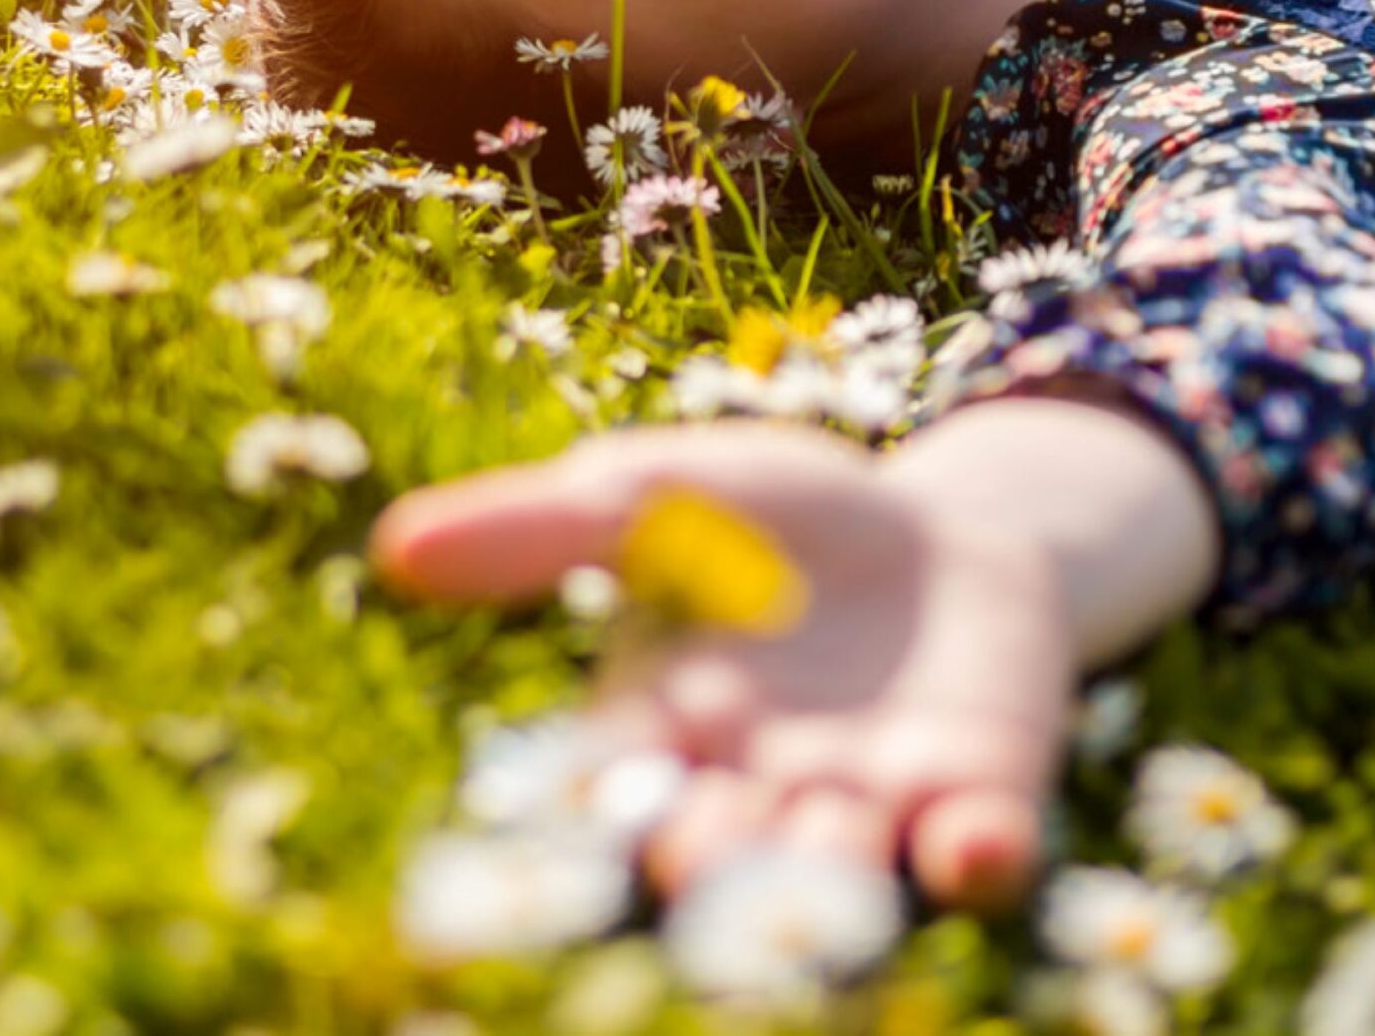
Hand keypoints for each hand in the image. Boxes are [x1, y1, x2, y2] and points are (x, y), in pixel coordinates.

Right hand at [367, 419, 1078, 911]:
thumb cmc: (778, 519)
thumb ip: (546, 529)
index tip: (568, 799)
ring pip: (840, 878)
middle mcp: (754, 803)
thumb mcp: (661, 495)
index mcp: (657, 741)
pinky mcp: (979, 800)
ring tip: (825, 831)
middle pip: (715, 860)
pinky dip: (972, 859)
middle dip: (705, 855)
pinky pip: (974, 858)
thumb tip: (396, 545)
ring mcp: (871, 815)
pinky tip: (965, 837)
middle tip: (693, 832)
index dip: (585, 810)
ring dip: (829, 871)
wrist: (947, 528)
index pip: (603, 795)